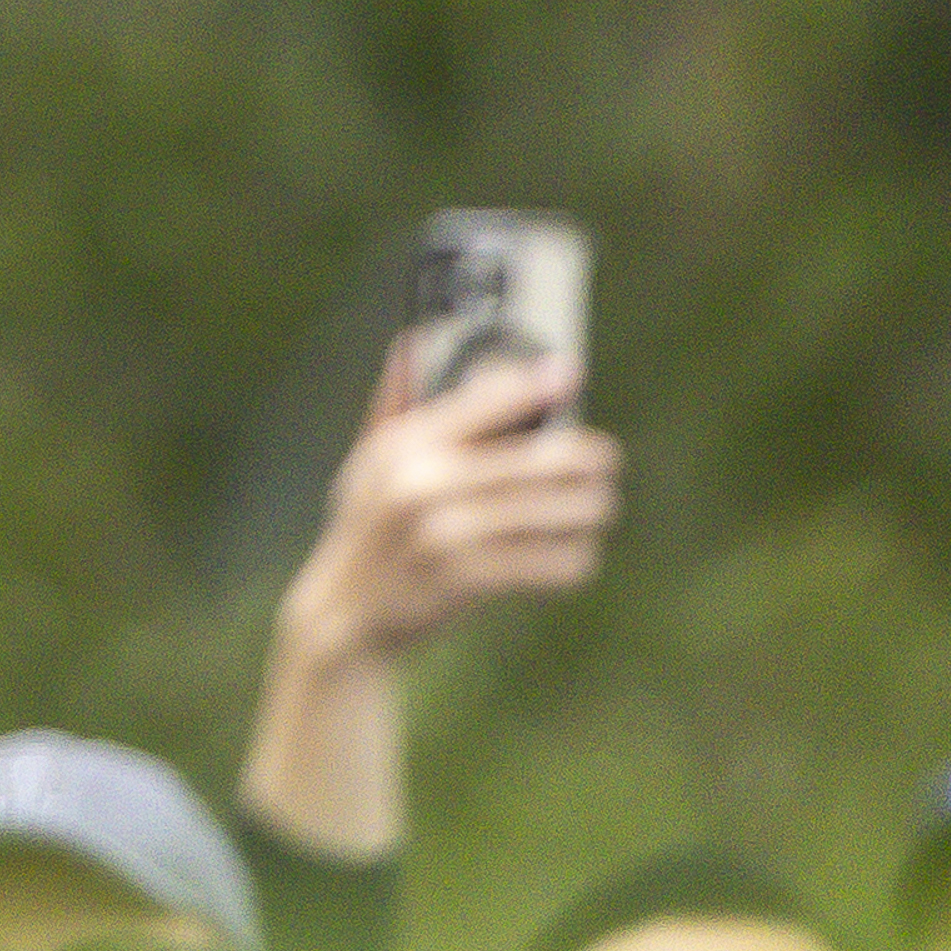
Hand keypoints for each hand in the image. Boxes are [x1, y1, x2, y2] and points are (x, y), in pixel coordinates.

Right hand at [278, 349, 619, 669]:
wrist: (345, 610)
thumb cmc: (369, 528)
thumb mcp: (370, 460)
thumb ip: (396, 402)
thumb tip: (413, 340)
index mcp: (404, 444)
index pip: (483, 399)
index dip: (534, 384)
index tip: (569, 373)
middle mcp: (424, 482)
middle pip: (542, 458)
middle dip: (591, 461)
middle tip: (605, 466)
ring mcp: (446, 532)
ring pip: (558, 512)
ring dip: (591, 512)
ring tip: (595, 511)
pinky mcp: (468, 579)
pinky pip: (552, 563)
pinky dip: (574, 559)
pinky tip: (572, 554)